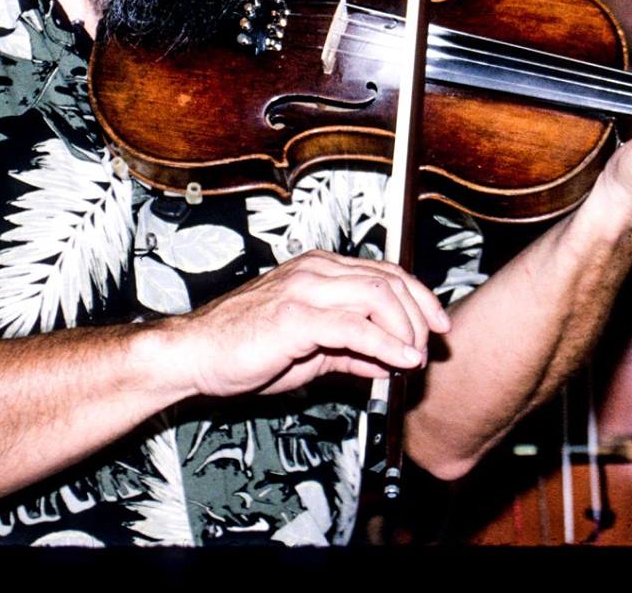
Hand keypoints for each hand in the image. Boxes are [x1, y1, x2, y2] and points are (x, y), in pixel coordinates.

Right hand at [166, 250, 450, 398]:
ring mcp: (305, 289)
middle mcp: (316, 271)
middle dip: (420, 313)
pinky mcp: (296, 316)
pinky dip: (386, 344)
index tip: (439, 324)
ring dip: (406, 329)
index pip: (385, 272)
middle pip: (390, 279)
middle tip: (431, 345)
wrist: (193, 357)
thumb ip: (351, 351)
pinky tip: (399, 362)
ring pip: (379, 296)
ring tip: (414, 357)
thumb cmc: (242, 350)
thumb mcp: (310, 352)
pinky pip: (355, 326)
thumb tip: (390, 362)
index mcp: (319, 270)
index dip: (418, 297)